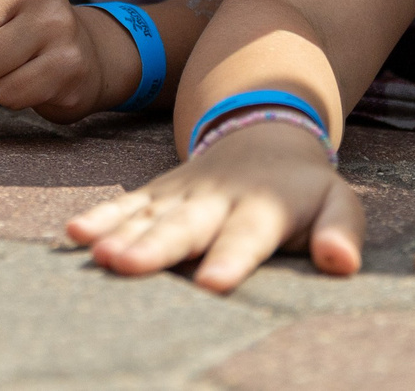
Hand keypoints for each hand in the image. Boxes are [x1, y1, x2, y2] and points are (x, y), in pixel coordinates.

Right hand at [70, 121, 363, 291]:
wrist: (264, 131)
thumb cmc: (304, 187)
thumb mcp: (338, 201)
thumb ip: (341, 231)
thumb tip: (340, 263)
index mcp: (262, 207)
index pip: (246, 236)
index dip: (230, 258)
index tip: (211, 283)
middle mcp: (215, 200)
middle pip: (183, 227)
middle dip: (154, 247)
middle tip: (126, 265)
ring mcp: (181, 195)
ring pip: (147, 216)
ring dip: (119, 234)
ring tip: (95, 253)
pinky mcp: (157, 195)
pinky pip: (126, 206)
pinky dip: (100, 219)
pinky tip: (73, 235)